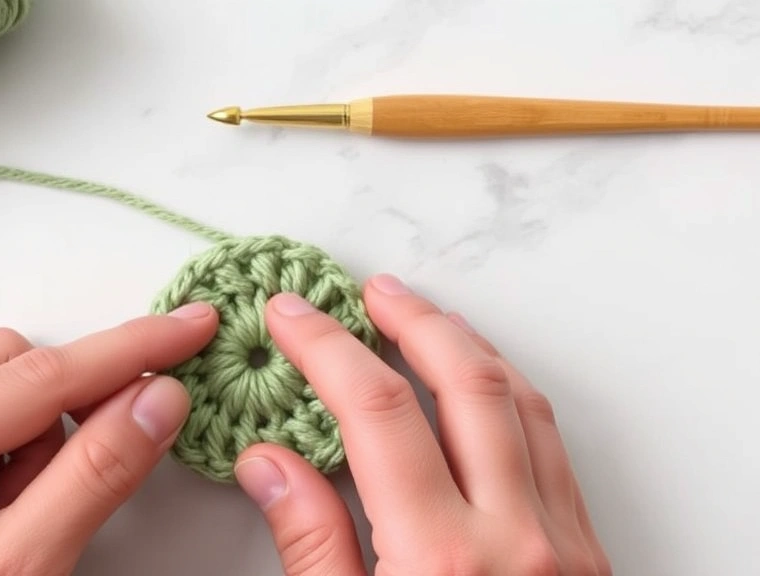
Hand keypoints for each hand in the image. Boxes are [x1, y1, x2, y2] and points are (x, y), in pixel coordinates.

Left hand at [0, 302, 218, 575]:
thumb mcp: (20, 571)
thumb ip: (94, 476)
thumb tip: (159, 398)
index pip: (39, 376)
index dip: (129, 350)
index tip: (189, 327)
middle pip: (9, 368)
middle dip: (61, 420)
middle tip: (73, 490)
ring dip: (30, 445)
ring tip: (16, 524)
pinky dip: (1, 459)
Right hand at [234, 274, 611, 575]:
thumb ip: (312, 547)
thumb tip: (270, 463)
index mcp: (443, 561)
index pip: (379, 414)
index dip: (329, 349)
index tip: (293, 315)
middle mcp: (517, 539)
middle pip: (466, 384)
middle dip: (412, 321)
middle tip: (366, 292)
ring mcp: (564, 545)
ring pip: (522, 404)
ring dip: (467, 348)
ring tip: (421, 319)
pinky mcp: (589, 558)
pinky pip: (550, 446)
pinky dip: (510, 396)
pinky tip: (482, 387)